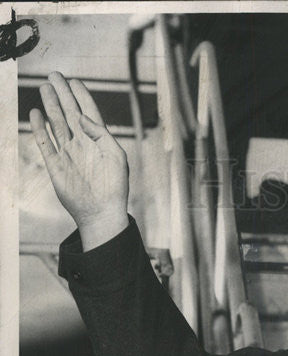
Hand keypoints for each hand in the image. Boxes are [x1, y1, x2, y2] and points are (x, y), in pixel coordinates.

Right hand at [30, 72, 128, 249]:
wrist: (101, 212)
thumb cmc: (114, 187)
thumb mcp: (116, 156)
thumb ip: (101, 133)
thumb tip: (81, 116)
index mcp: (99, 140)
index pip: (88, 112)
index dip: (81, 95)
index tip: (74, 81)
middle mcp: (82, 143)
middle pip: (69, 112)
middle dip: (62, 93)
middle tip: (54, 76)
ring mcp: (68, 153)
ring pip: (56, 123)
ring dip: (51, 105)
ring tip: (45, 88)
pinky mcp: (55, 164)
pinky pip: (45, 142)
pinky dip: (39, 127)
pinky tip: (36, 113)